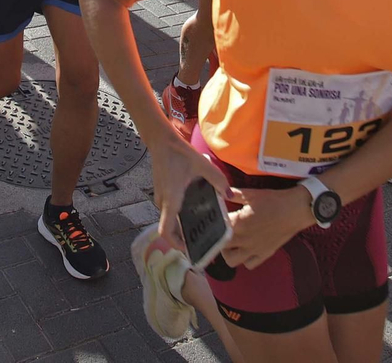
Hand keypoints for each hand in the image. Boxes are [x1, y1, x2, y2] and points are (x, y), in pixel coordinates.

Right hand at [150, 135, 228, 249]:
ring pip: (169, 220)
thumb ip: (218, 180)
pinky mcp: (162, 193)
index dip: (175, 245)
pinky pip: (170, 211)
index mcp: (172, 199)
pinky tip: (194, 211)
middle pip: (170, 228)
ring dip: (181, 227)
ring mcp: (161, 198)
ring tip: (201, 228)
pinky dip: (179, 217)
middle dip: (183, 239)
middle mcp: (164, 202)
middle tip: (202, 243)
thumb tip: (230, 196)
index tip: (188, 250)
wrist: (161, 141)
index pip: (166, 231)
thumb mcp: (202, 164)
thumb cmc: (179, 153)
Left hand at [221, 185, 314, 269]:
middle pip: (220, 247)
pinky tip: (245, 249)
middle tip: (219, 231)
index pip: (216, 228)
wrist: (295, 210)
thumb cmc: (274, 201)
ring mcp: (254, 249)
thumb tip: (221, 191)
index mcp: (238, 223)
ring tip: (230, 242)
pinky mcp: (265, 254)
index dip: (212, 224)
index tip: (212, 219)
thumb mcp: (251, 194)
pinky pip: (249, 264)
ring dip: (227, 253)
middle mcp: (244, 239)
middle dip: (216, 239)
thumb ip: (233, 194)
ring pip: (231, 260)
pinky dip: (245, 259)